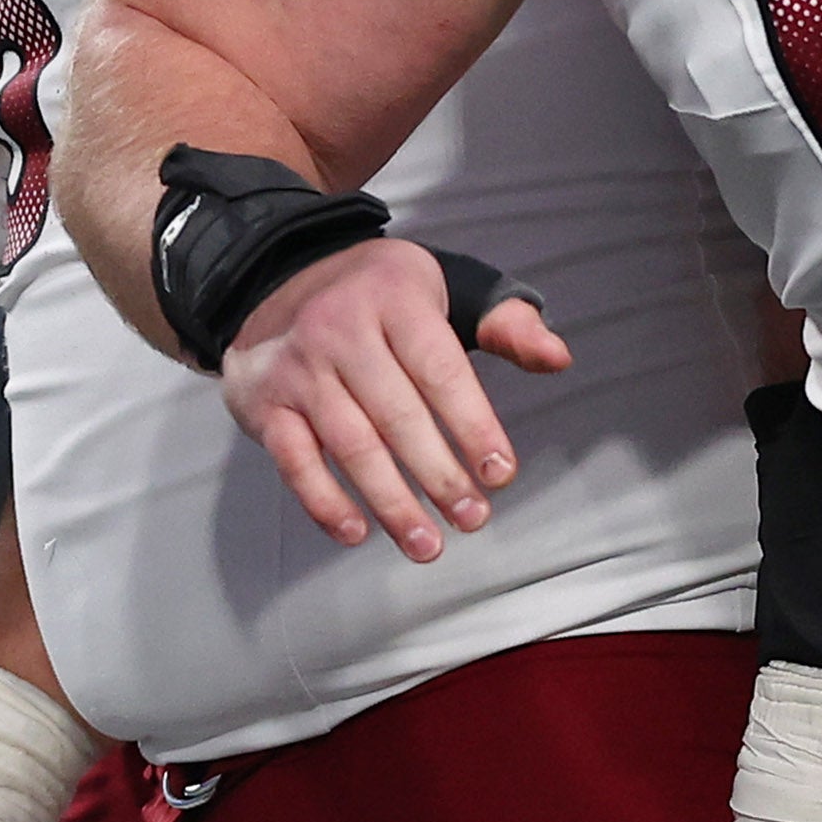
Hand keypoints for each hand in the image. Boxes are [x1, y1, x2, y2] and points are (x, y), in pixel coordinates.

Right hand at [218, 237, 570, 561]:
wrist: (271, 276)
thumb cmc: (376, 295)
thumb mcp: (443, 287)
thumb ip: (505, 324)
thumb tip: (557, 358)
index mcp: (393, 297)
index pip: (440, 369)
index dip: (473, 426)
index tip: (500, 473)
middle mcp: (339, 327)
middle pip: (397, 414)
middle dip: (439, 475)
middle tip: (473, 519)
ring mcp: (298, 366)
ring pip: (350, 443)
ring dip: (391, 502)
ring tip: (427, 545)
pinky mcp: (264, 401)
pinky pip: (294, 459)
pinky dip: (323, 501)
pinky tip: (356, 532)